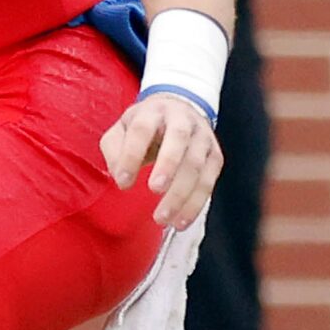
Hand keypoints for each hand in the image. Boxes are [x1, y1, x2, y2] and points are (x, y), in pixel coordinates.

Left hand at [103, 91, 221, 228]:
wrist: (181, 110)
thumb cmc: (147, 126)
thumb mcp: (122, 129)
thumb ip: (115, 150)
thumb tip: (121, 177)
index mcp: (153, 111)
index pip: (142, 130)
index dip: (132, 155)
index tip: (123, 182)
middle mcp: (181, 120)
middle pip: (178, 139)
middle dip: (168, 165)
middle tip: (154, 190)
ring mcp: (202, 137)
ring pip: (196, 164)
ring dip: (181, 193)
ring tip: (164, 219)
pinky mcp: (215, 155)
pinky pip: (208, 181)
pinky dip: (196, 203)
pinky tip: (181, 220)